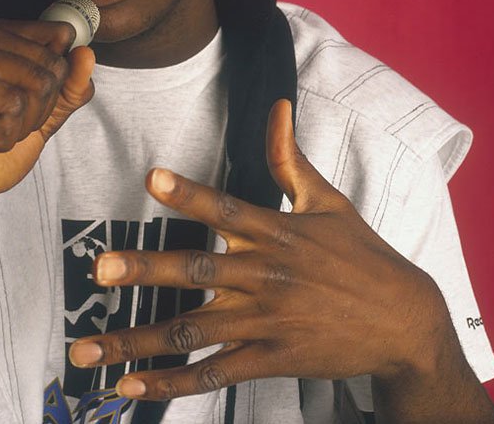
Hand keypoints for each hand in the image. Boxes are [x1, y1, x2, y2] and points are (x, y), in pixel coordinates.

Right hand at [0, 17, 94, 227]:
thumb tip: (86, 54)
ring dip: (20, 124)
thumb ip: (70, 86)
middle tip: (0, 122)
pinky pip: (10, 103)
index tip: (20, 102)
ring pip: (34, 83)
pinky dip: (3, 135)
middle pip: (50, 64)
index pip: (60, 36)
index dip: (54, 83)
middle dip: (37, 109)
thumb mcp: (45, 114)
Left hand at [69, 99, 445, 399]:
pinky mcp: (272, 360)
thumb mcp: (329, 200)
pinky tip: (131, 386)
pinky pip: (215, 373)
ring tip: (89, 347)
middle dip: (147, 270)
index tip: (152, 177)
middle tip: (101, 270)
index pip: (226, 207)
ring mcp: (266, 322)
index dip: (189, 192)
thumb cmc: (362, 253)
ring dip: (138, 340)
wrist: (405, 321)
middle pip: (198, 271)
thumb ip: (290, 157)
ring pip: (193, 331)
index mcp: (276, 232)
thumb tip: (277, 106)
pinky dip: (172, 383)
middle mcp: (265, 276)